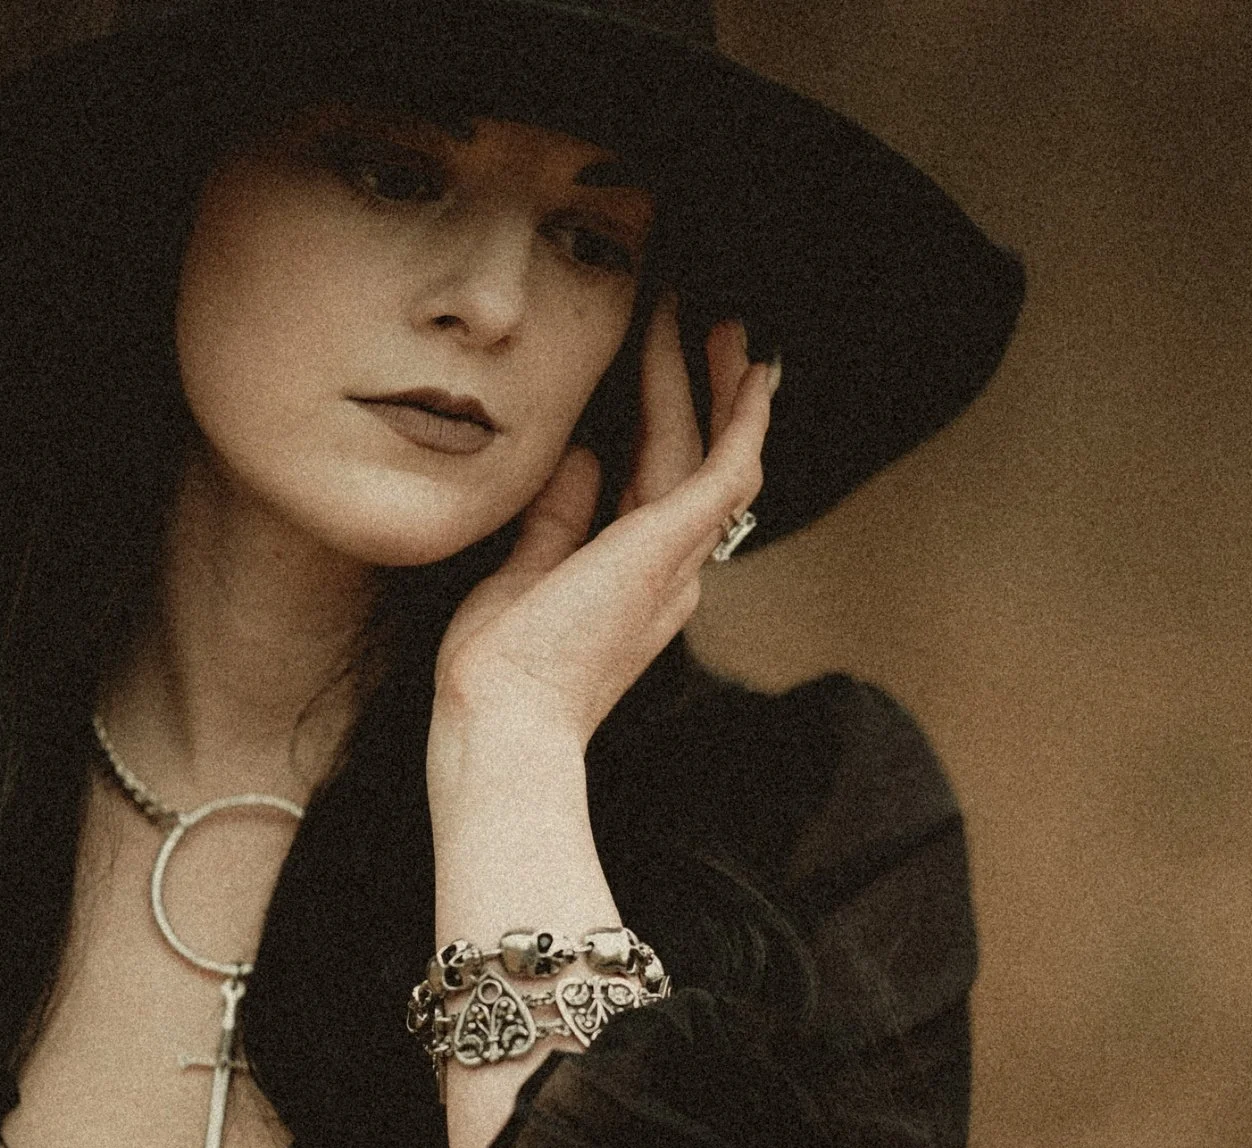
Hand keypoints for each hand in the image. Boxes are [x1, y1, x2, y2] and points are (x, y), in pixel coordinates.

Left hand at [430, 295, 777, 754]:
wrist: (504, 719)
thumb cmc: (501, 669)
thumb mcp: (523, 572)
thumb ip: (557, 517)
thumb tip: (579, 458)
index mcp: (635, 581)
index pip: (658, 485)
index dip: (664, 424)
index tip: (659, 371)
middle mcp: (670, 571)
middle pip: (694, 461)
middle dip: (703, 391)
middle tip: (712, 327)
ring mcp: (676, 560)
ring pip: (713, 454)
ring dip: (716, 385)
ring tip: (720, 324)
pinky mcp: (670, 546)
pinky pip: (726, 469)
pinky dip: (741, 418)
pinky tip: (749, 370)